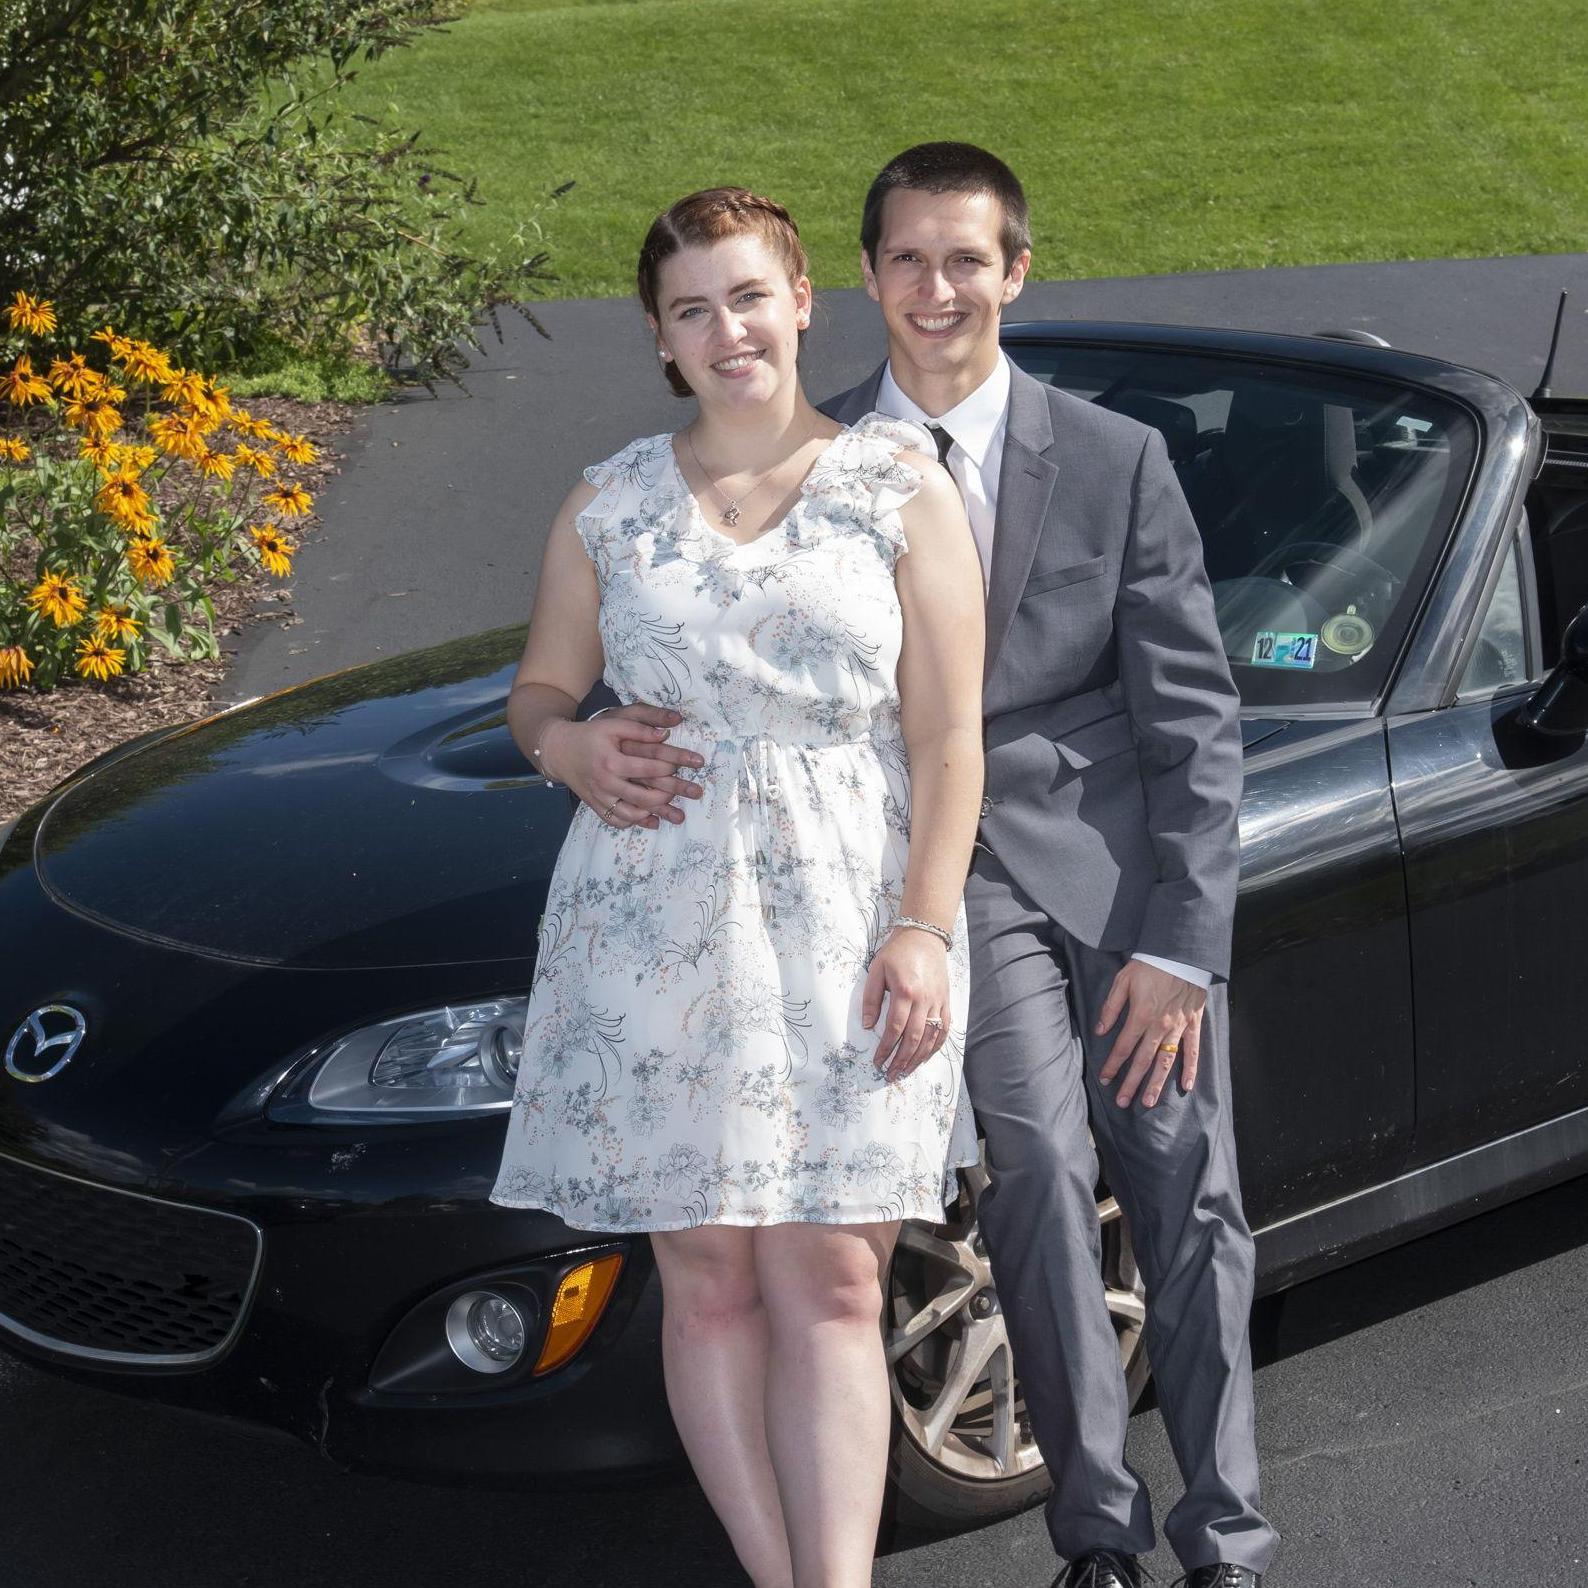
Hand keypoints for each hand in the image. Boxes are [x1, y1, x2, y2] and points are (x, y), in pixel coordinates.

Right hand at [540, 705, 703, 828]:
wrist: (558, 750)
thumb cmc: (589, 734)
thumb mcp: (613, 725)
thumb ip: (639, 728)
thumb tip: (667, 734)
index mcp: (612, 761)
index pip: (649, 768)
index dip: (673, 766)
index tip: (692, 764)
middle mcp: (606, 783)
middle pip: (645, 796)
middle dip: (674, 795)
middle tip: (695, 793)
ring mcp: (600, 797)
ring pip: (632, 813)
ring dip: (657, 813)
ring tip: (677, 812)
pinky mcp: (595, 806)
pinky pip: (617, 820)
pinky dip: (635, 822)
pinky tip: (650, 820)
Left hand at [862, 927, 950, 1082]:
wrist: (924, 936)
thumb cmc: (897, 952)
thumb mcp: (876, 970)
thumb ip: (871, 998)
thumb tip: (868, 1025)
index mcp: (905, 991)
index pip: (895, 1028)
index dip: (885, 1048)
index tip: (877, 1061)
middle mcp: (925, 1000)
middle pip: (914, 1038)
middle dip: (901, 1060)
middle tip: (890, 1074)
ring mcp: (938, 1002)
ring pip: (930, 1038)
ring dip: (918, 1058)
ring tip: (905, 1071)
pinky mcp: (946, 1001)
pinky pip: (944, 1029)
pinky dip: (936, 1046)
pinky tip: (926, 1057)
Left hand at [1096, 960, 1205, 1107]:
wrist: (1181, 953)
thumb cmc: (1149, 965)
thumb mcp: (1122, 980)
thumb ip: (1111, 1007)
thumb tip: (1099, 1030)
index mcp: (1140, 1016)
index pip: (1124, 1047)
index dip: (1113, 1065)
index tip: (1105, 1079)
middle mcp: (1160, 1026)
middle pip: (1143, 1061)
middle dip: (1131, 1083)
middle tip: (1122, 1102)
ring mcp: (1179, 1027)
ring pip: (1166, 1061)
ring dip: (1157, 1083)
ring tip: (1149, 1102)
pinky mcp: (1194, 1023)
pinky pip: (1193, 1050)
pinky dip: (1191, 1069)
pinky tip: (1186, 1086)